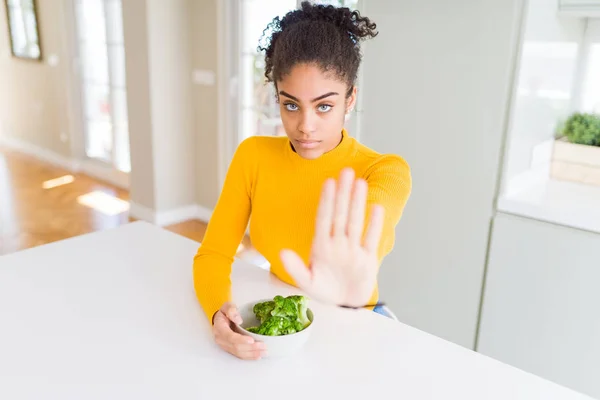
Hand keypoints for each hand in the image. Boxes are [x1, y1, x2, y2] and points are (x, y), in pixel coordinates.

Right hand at [212, 302, 266, 359]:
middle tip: (263, 346)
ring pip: (239, 353)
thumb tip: (238, 320)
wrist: (220, 320)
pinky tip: (258, 356)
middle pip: (236, 347)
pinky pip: (239, 355)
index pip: (230, 336)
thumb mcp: (227, 306)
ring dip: (252, 354)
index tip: (251, 340)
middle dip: (250, 348)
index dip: (241, 340)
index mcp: (219, 328)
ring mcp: (225, 346)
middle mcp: (221, 339)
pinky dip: (249, 356)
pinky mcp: (230, 349)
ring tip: (264, 352)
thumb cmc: (225, 313)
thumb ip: (231, 311)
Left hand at [280, 167, 383, 307]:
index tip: (328, 182)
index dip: (326, 200)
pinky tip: (376, 207)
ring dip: (358, 203)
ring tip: (360, 182)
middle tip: (346, 171)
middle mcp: (338, 244)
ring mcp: (353, 250)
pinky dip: (374, 224)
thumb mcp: (306, 282)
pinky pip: (371, 239)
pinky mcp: (367, 260)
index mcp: (321, 246)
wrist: (343, 306)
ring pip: (355, 222)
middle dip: (343, 193)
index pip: (324, 218)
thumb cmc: (324, 290)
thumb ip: (295, 268)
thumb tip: (282, 252)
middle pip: (340, 214)